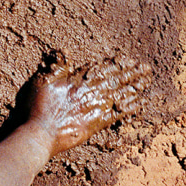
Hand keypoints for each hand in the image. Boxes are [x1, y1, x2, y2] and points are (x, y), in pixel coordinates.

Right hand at [25, 55, 151, 156]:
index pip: (101, 69)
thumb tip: (64, 51)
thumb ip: (56, 67)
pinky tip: (139, 104)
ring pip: (119, 95)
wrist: (41, 134)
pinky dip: (129, 109)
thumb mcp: (41, 81)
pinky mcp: (96, 124)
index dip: (116, 64)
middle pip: (115, 80)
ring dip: (134, 87)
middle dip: (131, 73)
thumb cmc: (38, 107)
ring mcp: (95, 109)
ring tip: (147, 81)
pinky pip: (117, 115)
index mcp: (77, 81)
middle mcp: (89, 93)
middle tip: (146, 68)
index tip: (129, 60)